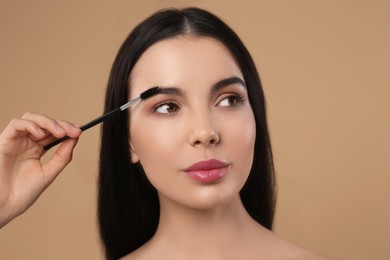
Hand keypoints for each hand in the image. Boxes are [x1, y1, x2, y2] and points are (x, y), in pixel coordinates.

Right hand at [0, 112, 81, 227]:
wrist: (4, 206)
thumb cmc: (21, 193)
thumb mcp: (48, 173)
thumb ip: (62, 157)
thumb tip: (74, 139)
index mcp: (35, 150)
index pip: (53, 132)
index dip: (66, 129)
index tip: (79, 131)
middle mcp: (25, 143)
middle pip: (44, 123)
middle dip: (62, 124)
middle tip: (75, 131)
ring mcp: (15, 141)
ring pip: (31, 118)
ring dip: (48, 122)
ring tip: (60, 132)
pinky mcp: (3, 141)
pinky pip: (16, 124)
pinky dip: (31, 125)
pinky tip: (41, 134)